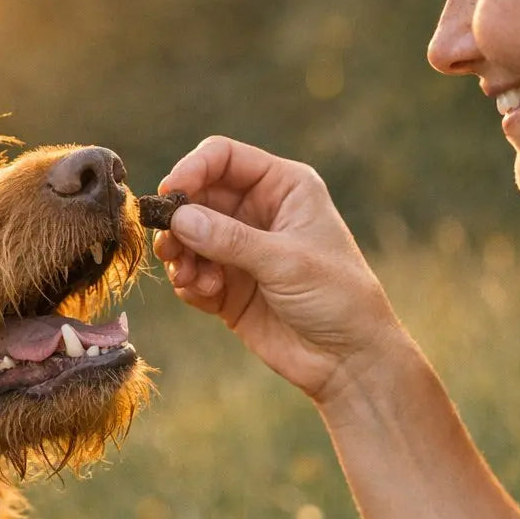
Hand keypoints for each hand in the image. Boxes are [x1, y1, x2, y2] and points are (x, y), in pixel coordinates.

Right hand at [152, 136, 403, 400]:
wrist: (349, 360)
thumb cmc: (337, 298)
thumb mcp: (286, 261)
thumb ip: (230, 239)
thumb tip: (178, 217)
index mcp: (284, 187)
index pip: (224, 158)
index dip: (192, 169)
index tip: (170, 195)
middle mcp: (259, 211)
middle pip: (197, 196)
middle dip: (180, 220)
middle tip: (173, 248)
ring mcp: (241, 249)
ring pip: (188, 235)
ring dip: (180, 254)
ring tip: (189, 278)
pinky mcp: (228, 286)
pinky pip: (191, 272)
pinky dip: (188, 282)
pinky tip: (205, 296)